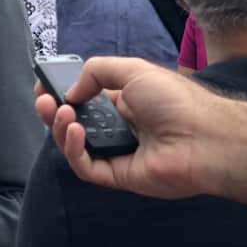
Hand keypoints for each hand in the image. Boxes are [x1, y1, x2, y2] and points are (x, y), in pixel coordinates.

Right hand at [36, 56, 211, 200]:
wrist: (204, 137)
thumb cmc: (175, 100)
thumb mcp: (134, 70)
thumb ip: (96, 72)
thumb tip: (71, 91)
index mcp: (126, 102)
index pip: (86, 99)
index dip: (64, 93)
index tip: (44, 86)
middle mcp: (120, 128)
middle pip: (75, 123)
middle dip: (53, 111)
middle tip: (42, 100)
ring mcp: (118, 154)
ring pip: (76, 146)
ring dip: (60, 128)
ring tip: (60, 113)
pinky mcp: (118, 176)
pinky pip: (86, 167)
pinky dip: (73, 150)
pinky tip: (74, 131)